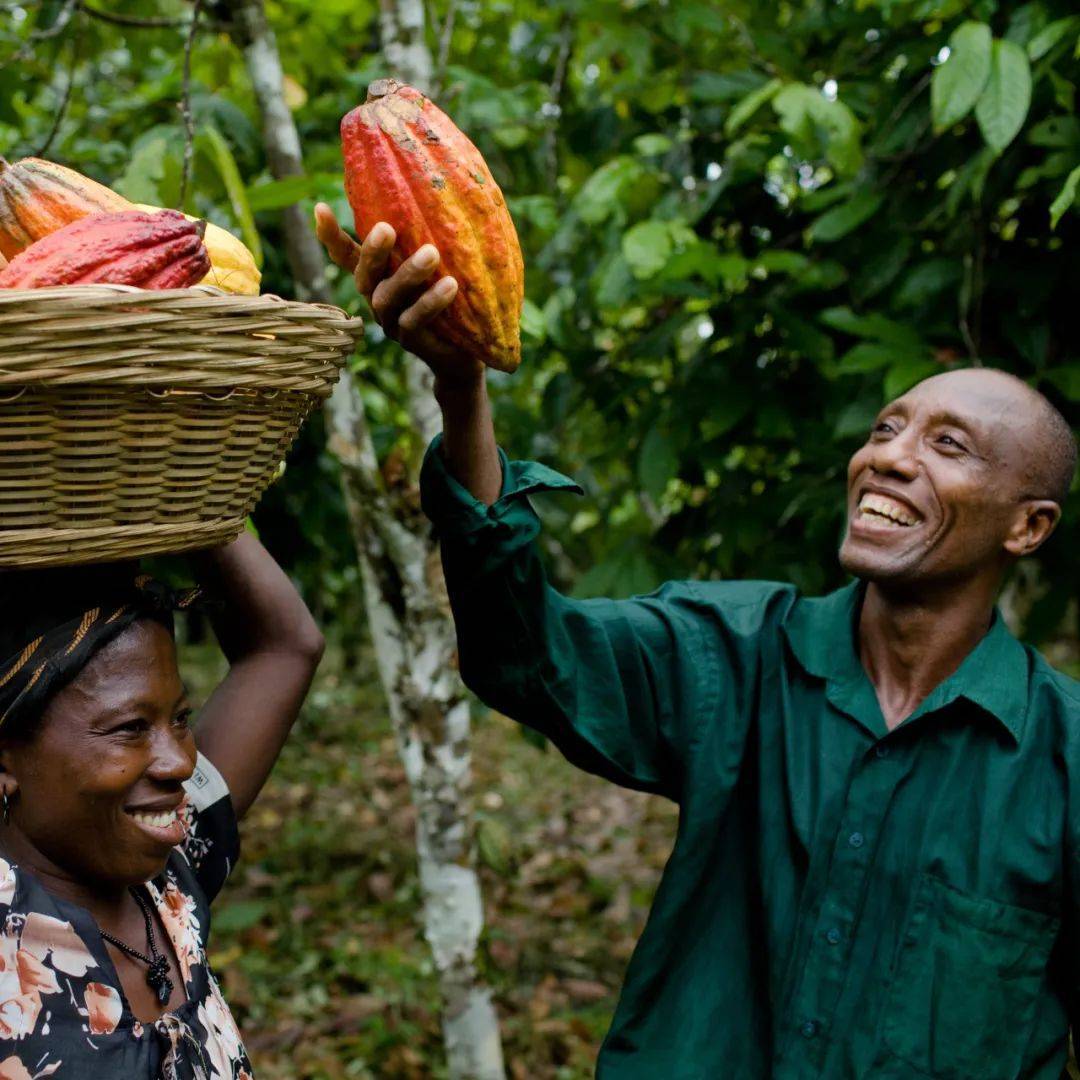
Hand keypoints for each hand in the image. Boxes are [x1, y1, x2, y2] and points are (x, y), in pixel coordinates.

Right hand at [314, 203, 484, 386]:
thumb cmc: (454, 296)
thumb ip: (436, 236)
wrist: (467, 351)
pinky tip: (449, 286)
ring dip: (408, 274)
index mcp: (379, 275)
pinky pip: (413, 321)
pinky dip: (429, 303)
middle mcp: (377, 297)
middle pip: (363, 274)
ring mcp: (390, 322)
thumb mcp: (444, 263)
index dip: (330, 236)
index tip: (318, 208)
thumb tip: (455, 187)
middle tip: (387, 228)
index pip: (346, 255)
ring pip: (387, 298)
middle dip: (372, 251)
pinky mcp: (411, 341)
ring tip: (431, 253)